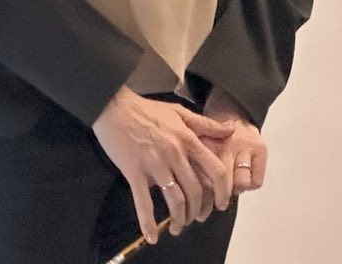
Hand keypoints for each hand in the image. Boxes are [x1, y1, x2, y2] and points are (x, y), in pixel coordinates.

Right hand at [91, 88, 234, 243]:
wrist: (111, 105)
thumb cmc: (144, 109)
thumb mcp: (179, 112)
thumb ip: (205, 124)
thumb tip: (230, 133)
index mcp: (187, 139)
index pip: (215, 170)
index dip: (223, 192)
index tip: (221, 203)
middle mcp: (174, 153)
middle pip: (196, 191)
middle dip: (199, 210)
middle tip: (197, 218)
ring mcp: (154, 164)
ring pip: (175, 199)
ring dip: (179, 218)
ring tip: (177, 226)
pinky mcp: (134, 171)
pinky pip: (143, 202)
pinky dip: (148, 222)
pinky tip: (151, 235)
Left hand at [201, 89, 267, 195]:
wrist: (230, 111)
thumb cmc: (210, 134)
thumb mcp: (194, 143)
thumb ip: (191, 163)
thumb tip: (189, 195)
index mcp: (204, 142)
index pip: (202, 176)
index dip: (200, 195)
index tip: (199, 205)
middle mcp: (224, 144)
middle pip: (223, 183)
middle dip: (218, 197)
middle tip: (215, 203)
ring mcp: (243, 146)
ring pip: (241, 184)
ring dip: (235, 190)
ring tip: (229, 188)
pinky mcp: (260, 149)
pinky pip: (255, 181)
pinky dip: (249, 185)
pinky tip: (242, 178)